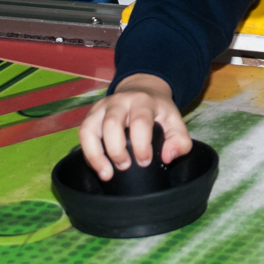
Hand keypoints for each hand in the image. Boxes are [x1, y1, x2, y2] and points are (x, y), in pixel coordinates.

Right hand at [78, 73, 192, 181]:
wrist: (143, 89)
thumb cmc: (159, 111)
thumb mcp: (176, 122)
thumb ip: (180, 141)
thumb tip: (167, 157)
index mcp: (143, 101)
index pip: (140, 121)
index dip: (141, 145)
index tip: (145, 162)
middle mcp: (120, 101)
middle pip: (111, 124)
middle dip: (116, 150)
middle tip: (125, 166)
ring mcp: (102, 107)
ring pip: (89, 128)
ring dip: (95, 154)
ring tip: (106, 174)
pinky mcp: (91, 115)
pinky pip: (83, 134)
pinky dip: (88, 153)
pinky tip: (98, 166)